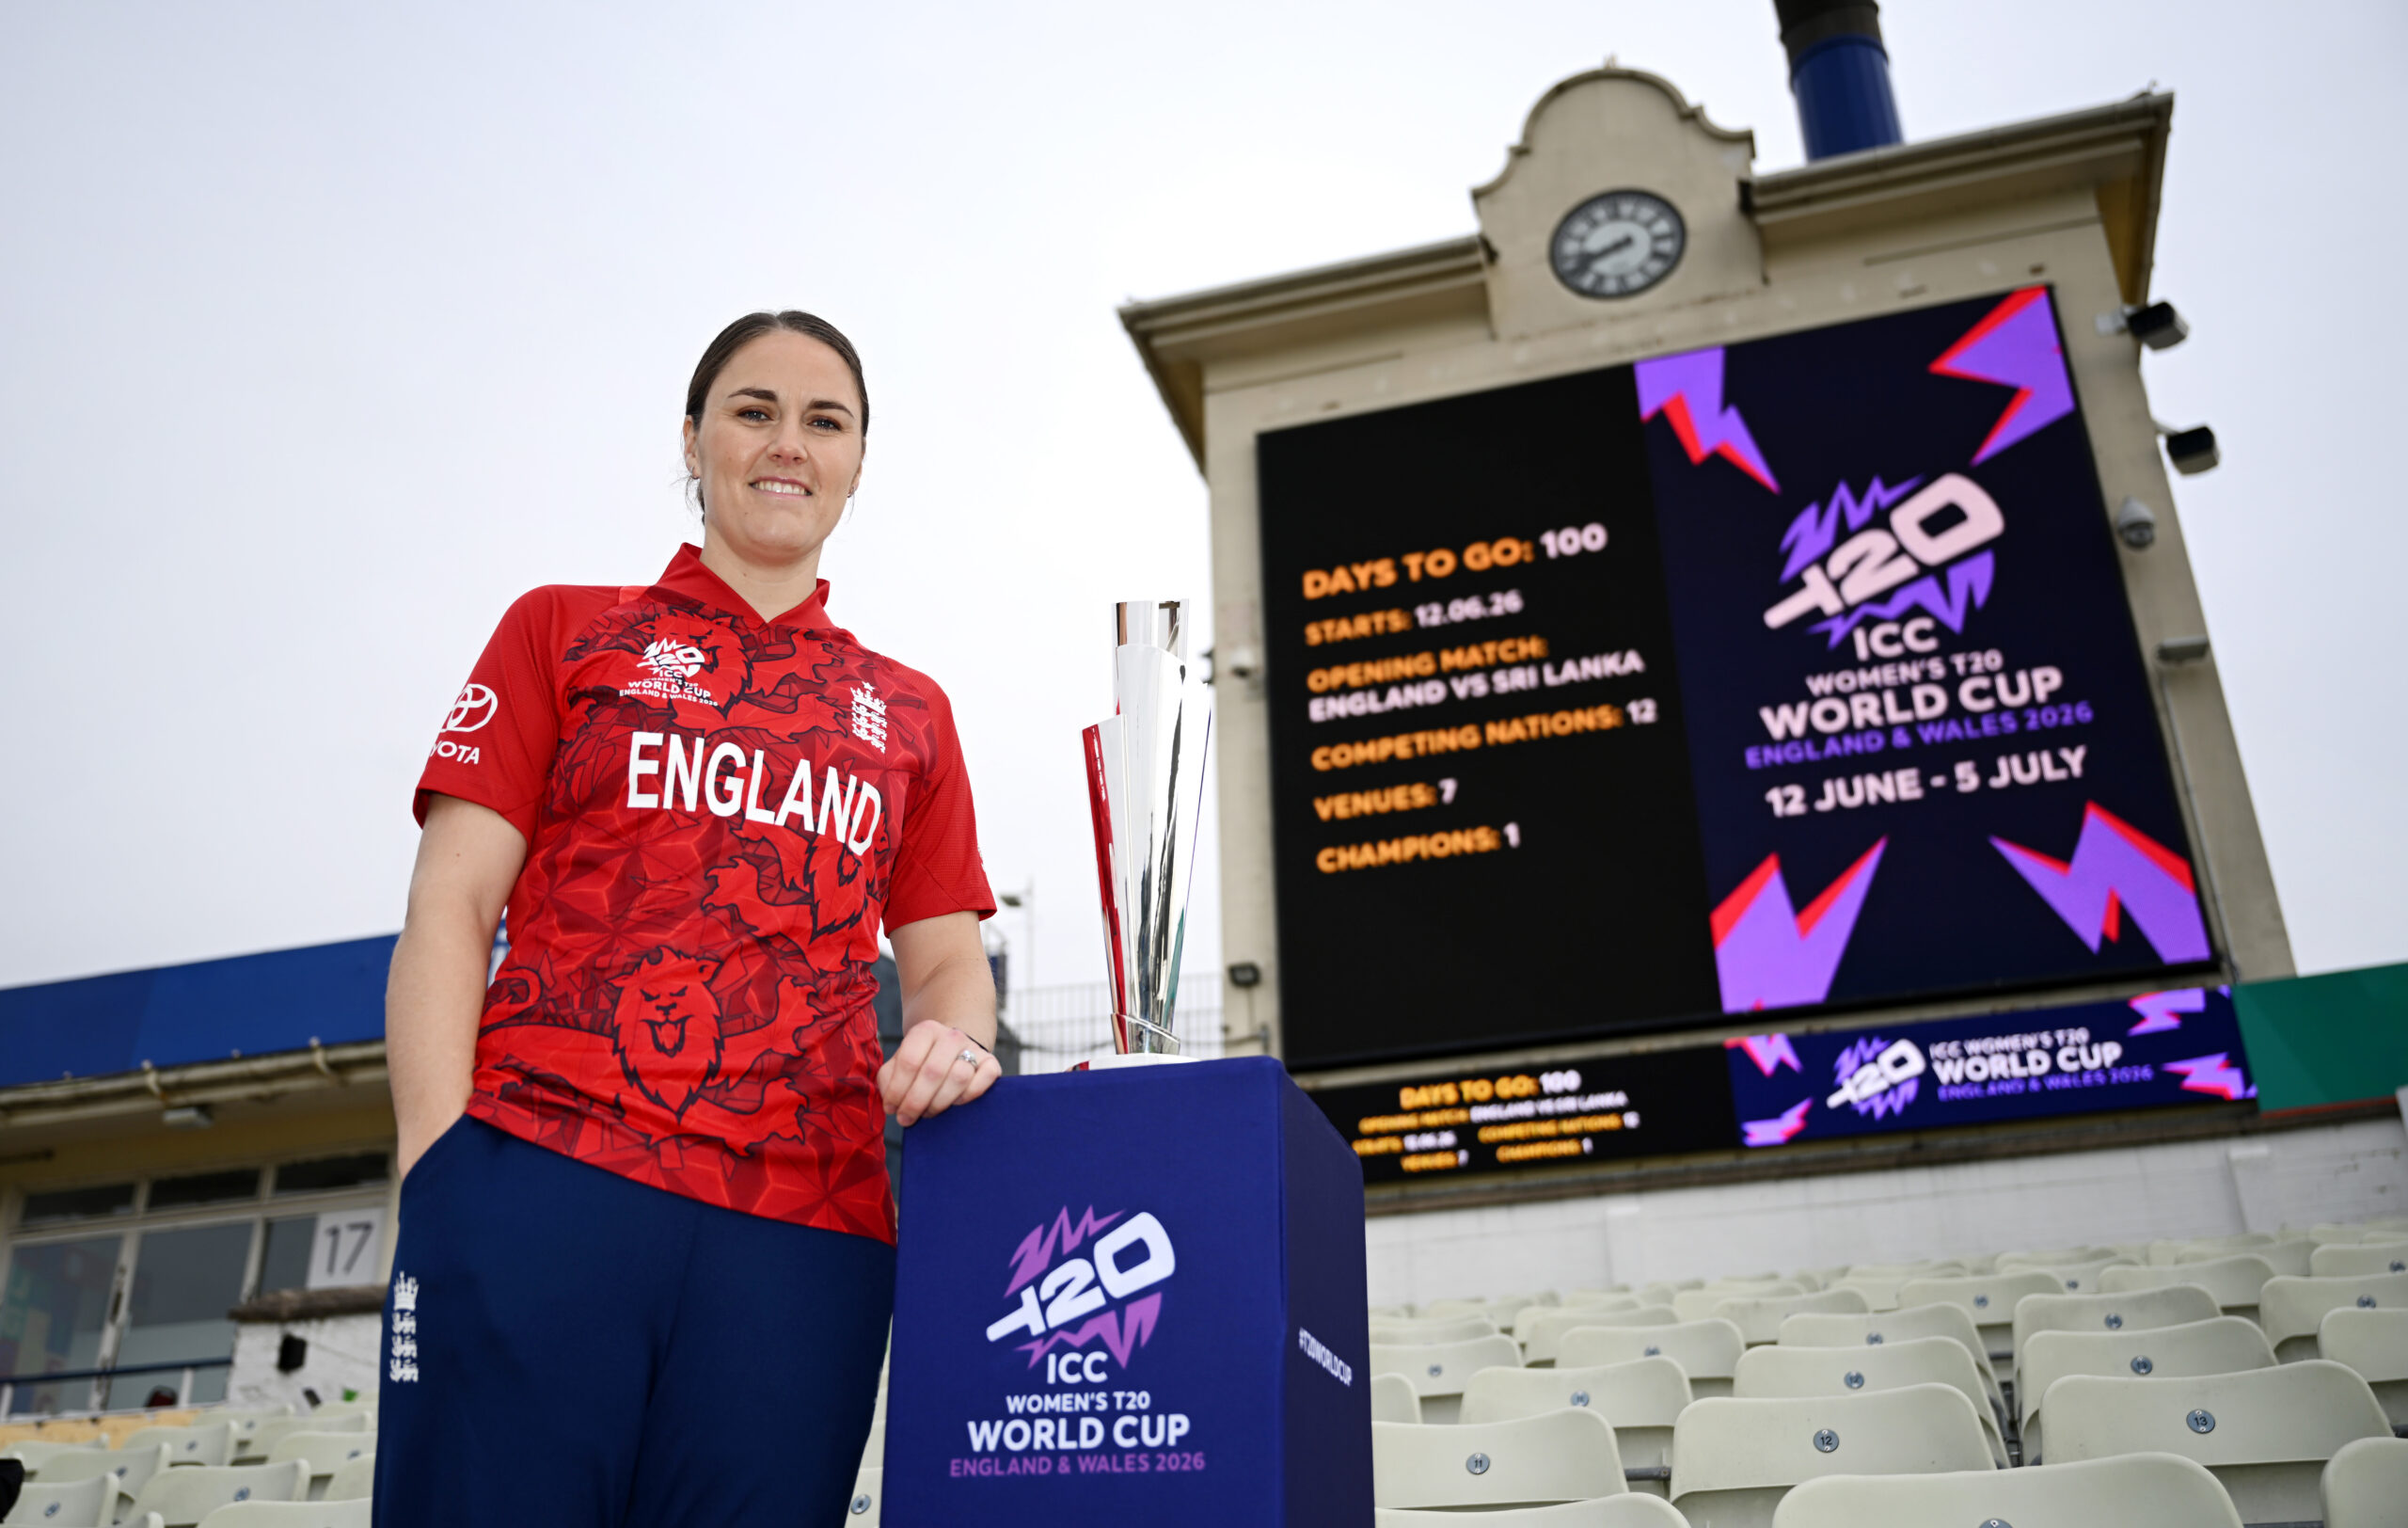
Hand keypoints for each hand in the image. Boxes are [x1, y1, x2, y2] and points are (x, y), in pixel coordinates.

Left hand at [878, 1022, 1001, 1125]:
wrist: (952, 1050)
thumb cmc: (921, 1061)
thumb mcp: (899, 1063)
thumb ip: (889, 1079)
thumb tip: (891, 1103)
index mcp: (925, 1031)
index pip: (909, 1061)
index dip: (897, 1090)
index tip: (891, 1108)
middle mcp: (951, 1036)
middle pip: (933, 1072)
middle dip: (916, 1102)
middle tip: (907, 1118)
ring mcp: (974, 1047)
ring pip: (959, 1077)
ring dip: (939, 1102)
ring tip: (928, 1112)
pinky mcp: (991, 1062)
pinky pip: (984, 1080)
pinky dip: (968, 1096)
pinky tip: (955, 1102)